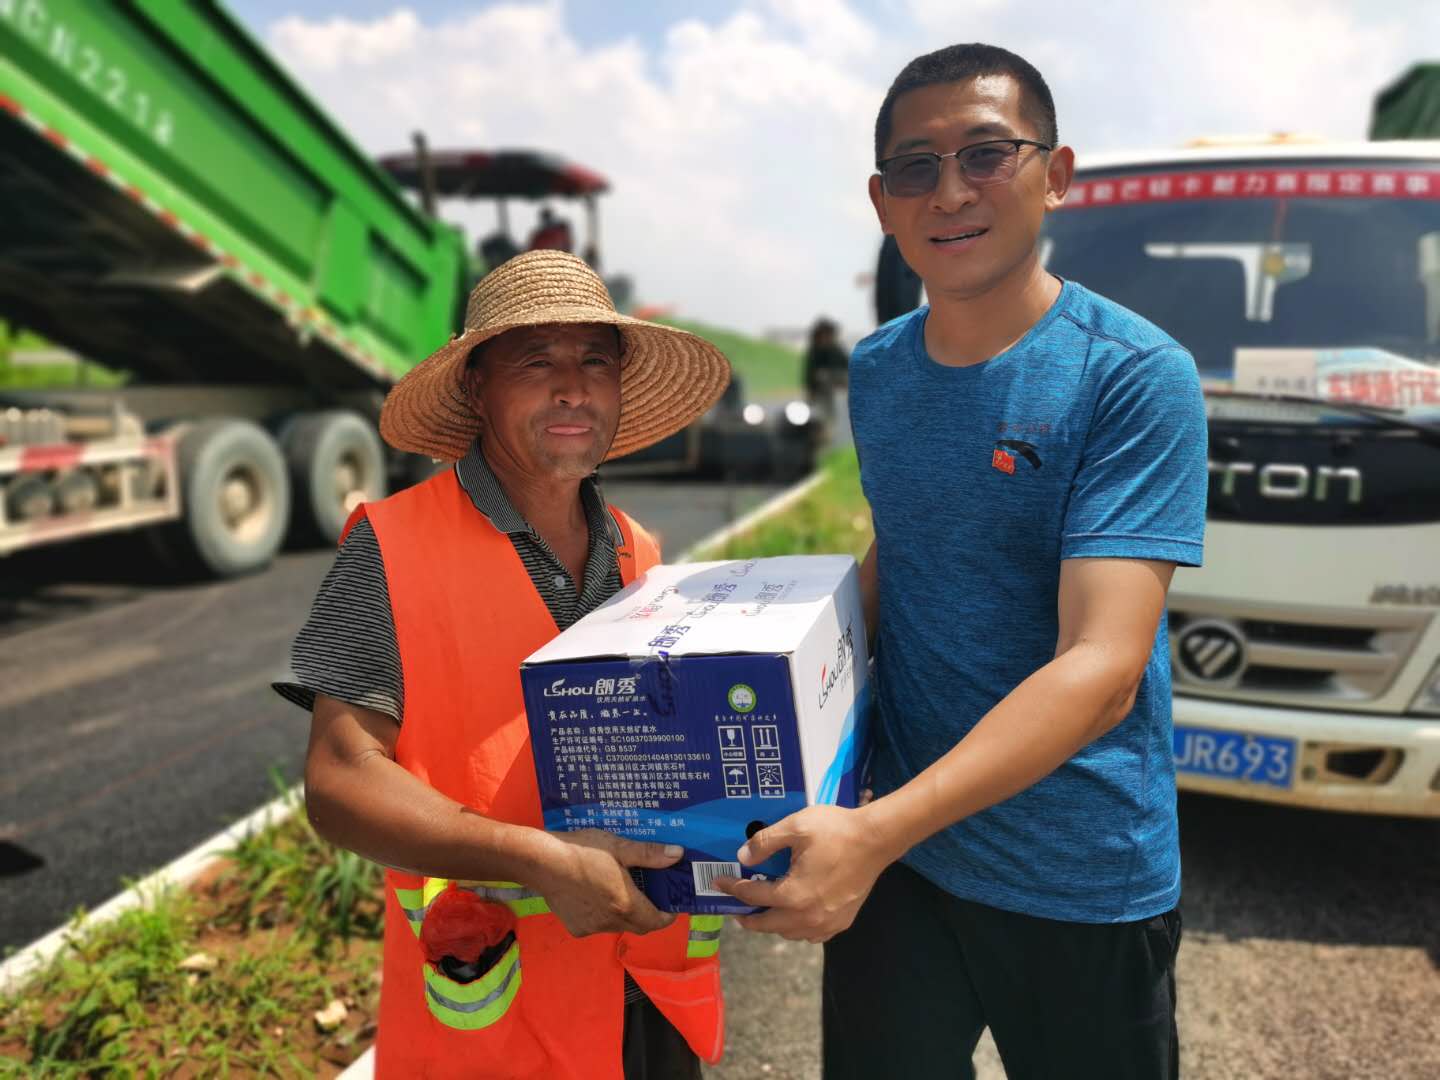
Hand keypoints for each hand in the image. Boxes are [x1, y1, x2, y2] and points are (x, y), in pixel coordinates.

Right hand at [529, 830, 680, 937]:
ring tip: (620, 890)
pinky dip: (604, 915)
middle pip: (639, 926)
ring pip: (618, 926)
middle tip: (650, 895)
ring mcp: (592, 927)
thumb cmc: (582, 851)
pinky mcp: (575, 928)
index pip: (656, 922)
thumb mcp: (618, 847)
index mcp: (625, 904)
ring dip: (625, 914)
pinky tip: (595, 895)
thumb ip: (649, 854)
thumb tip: (677, 854)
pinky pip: (598, 926)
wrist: (542, 863)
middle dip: (648, 915)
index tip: (670, 905)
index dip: (667, 916)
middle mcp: (610, 922)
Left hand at [711, 804, 891, 942]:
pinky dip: (797, 928)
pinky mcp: (842, 922)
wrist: (876, 840)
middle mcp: (808, 917)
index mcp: (793, 894)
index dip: (733, 888)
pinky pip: (811, 934)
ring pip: (789, 933)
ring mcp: (827, 923)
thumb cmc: (836, 831)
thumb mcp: (796, 827)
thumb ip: (765, 843)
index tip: (719, 883)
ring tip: (764, 909)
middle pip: (767, 924)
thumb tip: (742, 857)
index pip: (753, 896)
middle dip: (747, 916)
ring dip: (772, 923)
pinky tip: (794, 914)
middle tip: (736, 908)